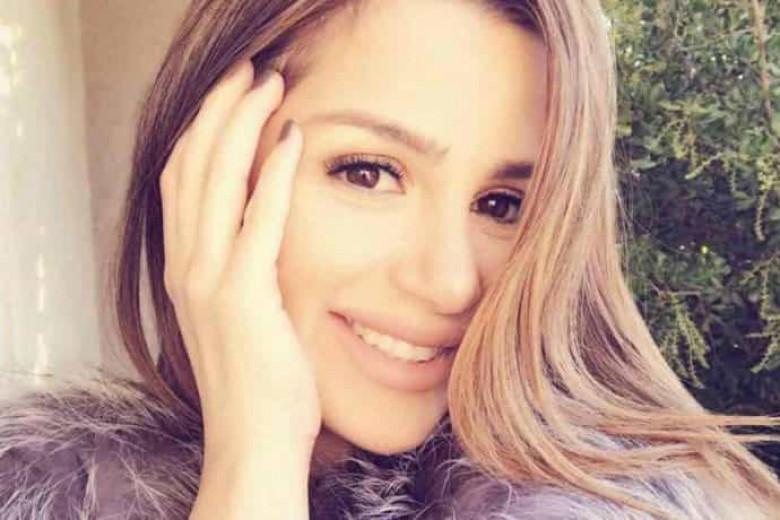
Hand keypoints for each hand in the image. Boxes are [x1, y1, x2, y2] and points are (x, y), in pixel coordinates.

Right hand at [159, 60, 320, 463]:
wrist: (253, 441)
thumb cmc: (256, 382)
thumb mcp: (239, 315)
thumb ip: (242, 269)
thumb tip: (265, 230)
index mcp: (184, 268)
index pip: (182, 179)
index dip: (203, 130)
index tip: (232, 96)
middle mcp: (186, 266)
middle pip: (192, 165)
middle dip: (219, 110)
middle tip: (250, 71)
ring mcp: (210, 280)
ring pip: (215, 180)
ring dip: (241, 124)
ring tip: (267, 83)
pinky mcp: (243, 296)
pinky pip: (259, 220)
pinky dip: (274, 173)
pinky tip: (293, 137)